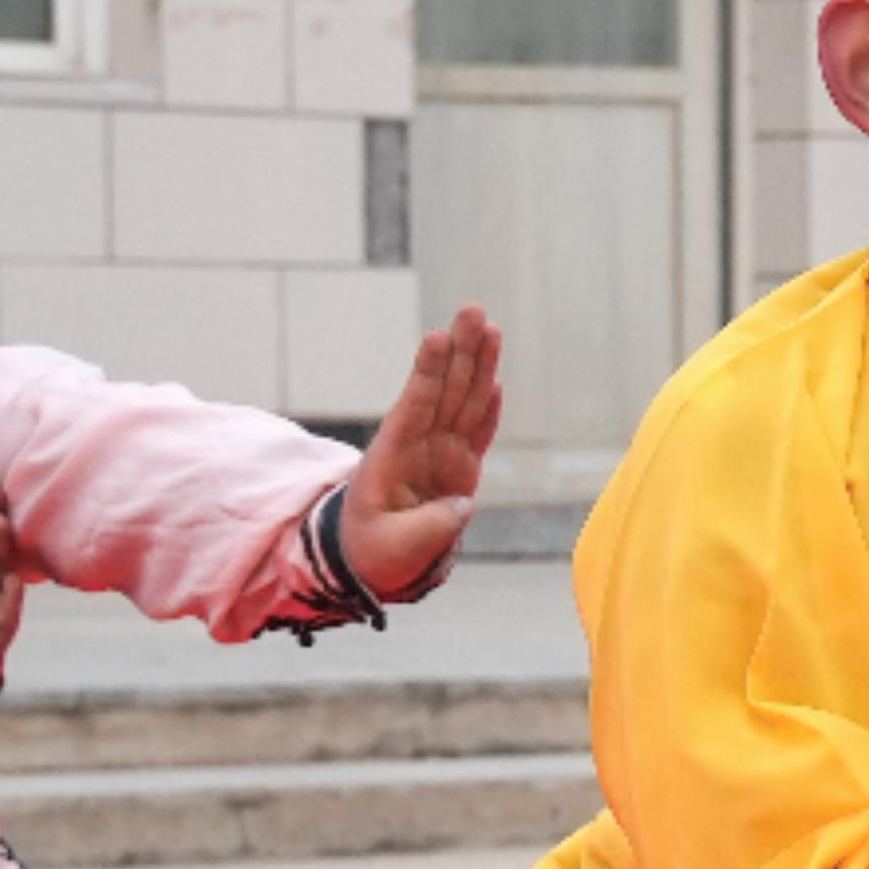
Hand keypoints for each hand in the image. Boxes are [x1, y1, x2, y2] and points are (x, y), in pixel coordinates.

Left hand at [340, 304, 501, 598]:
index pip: (414, 406)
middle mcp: (418, 445)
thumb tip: (463, 506)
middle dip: (459, 350)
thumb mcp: (392, 548)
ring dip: (478, 365)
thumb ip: (427, 529)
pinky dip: (487, 407)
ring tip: (489, 327)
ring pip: (463, 401)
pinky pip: (477, 432)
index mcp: (392, 456)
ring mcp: (440, 452)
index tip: (436, 337)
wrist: (373, 558)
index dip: (427, 373)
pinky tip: (495, 380)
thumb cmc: (374, 551)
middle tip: (472, 309)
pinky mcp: (460, 467)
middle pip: (444, 390)